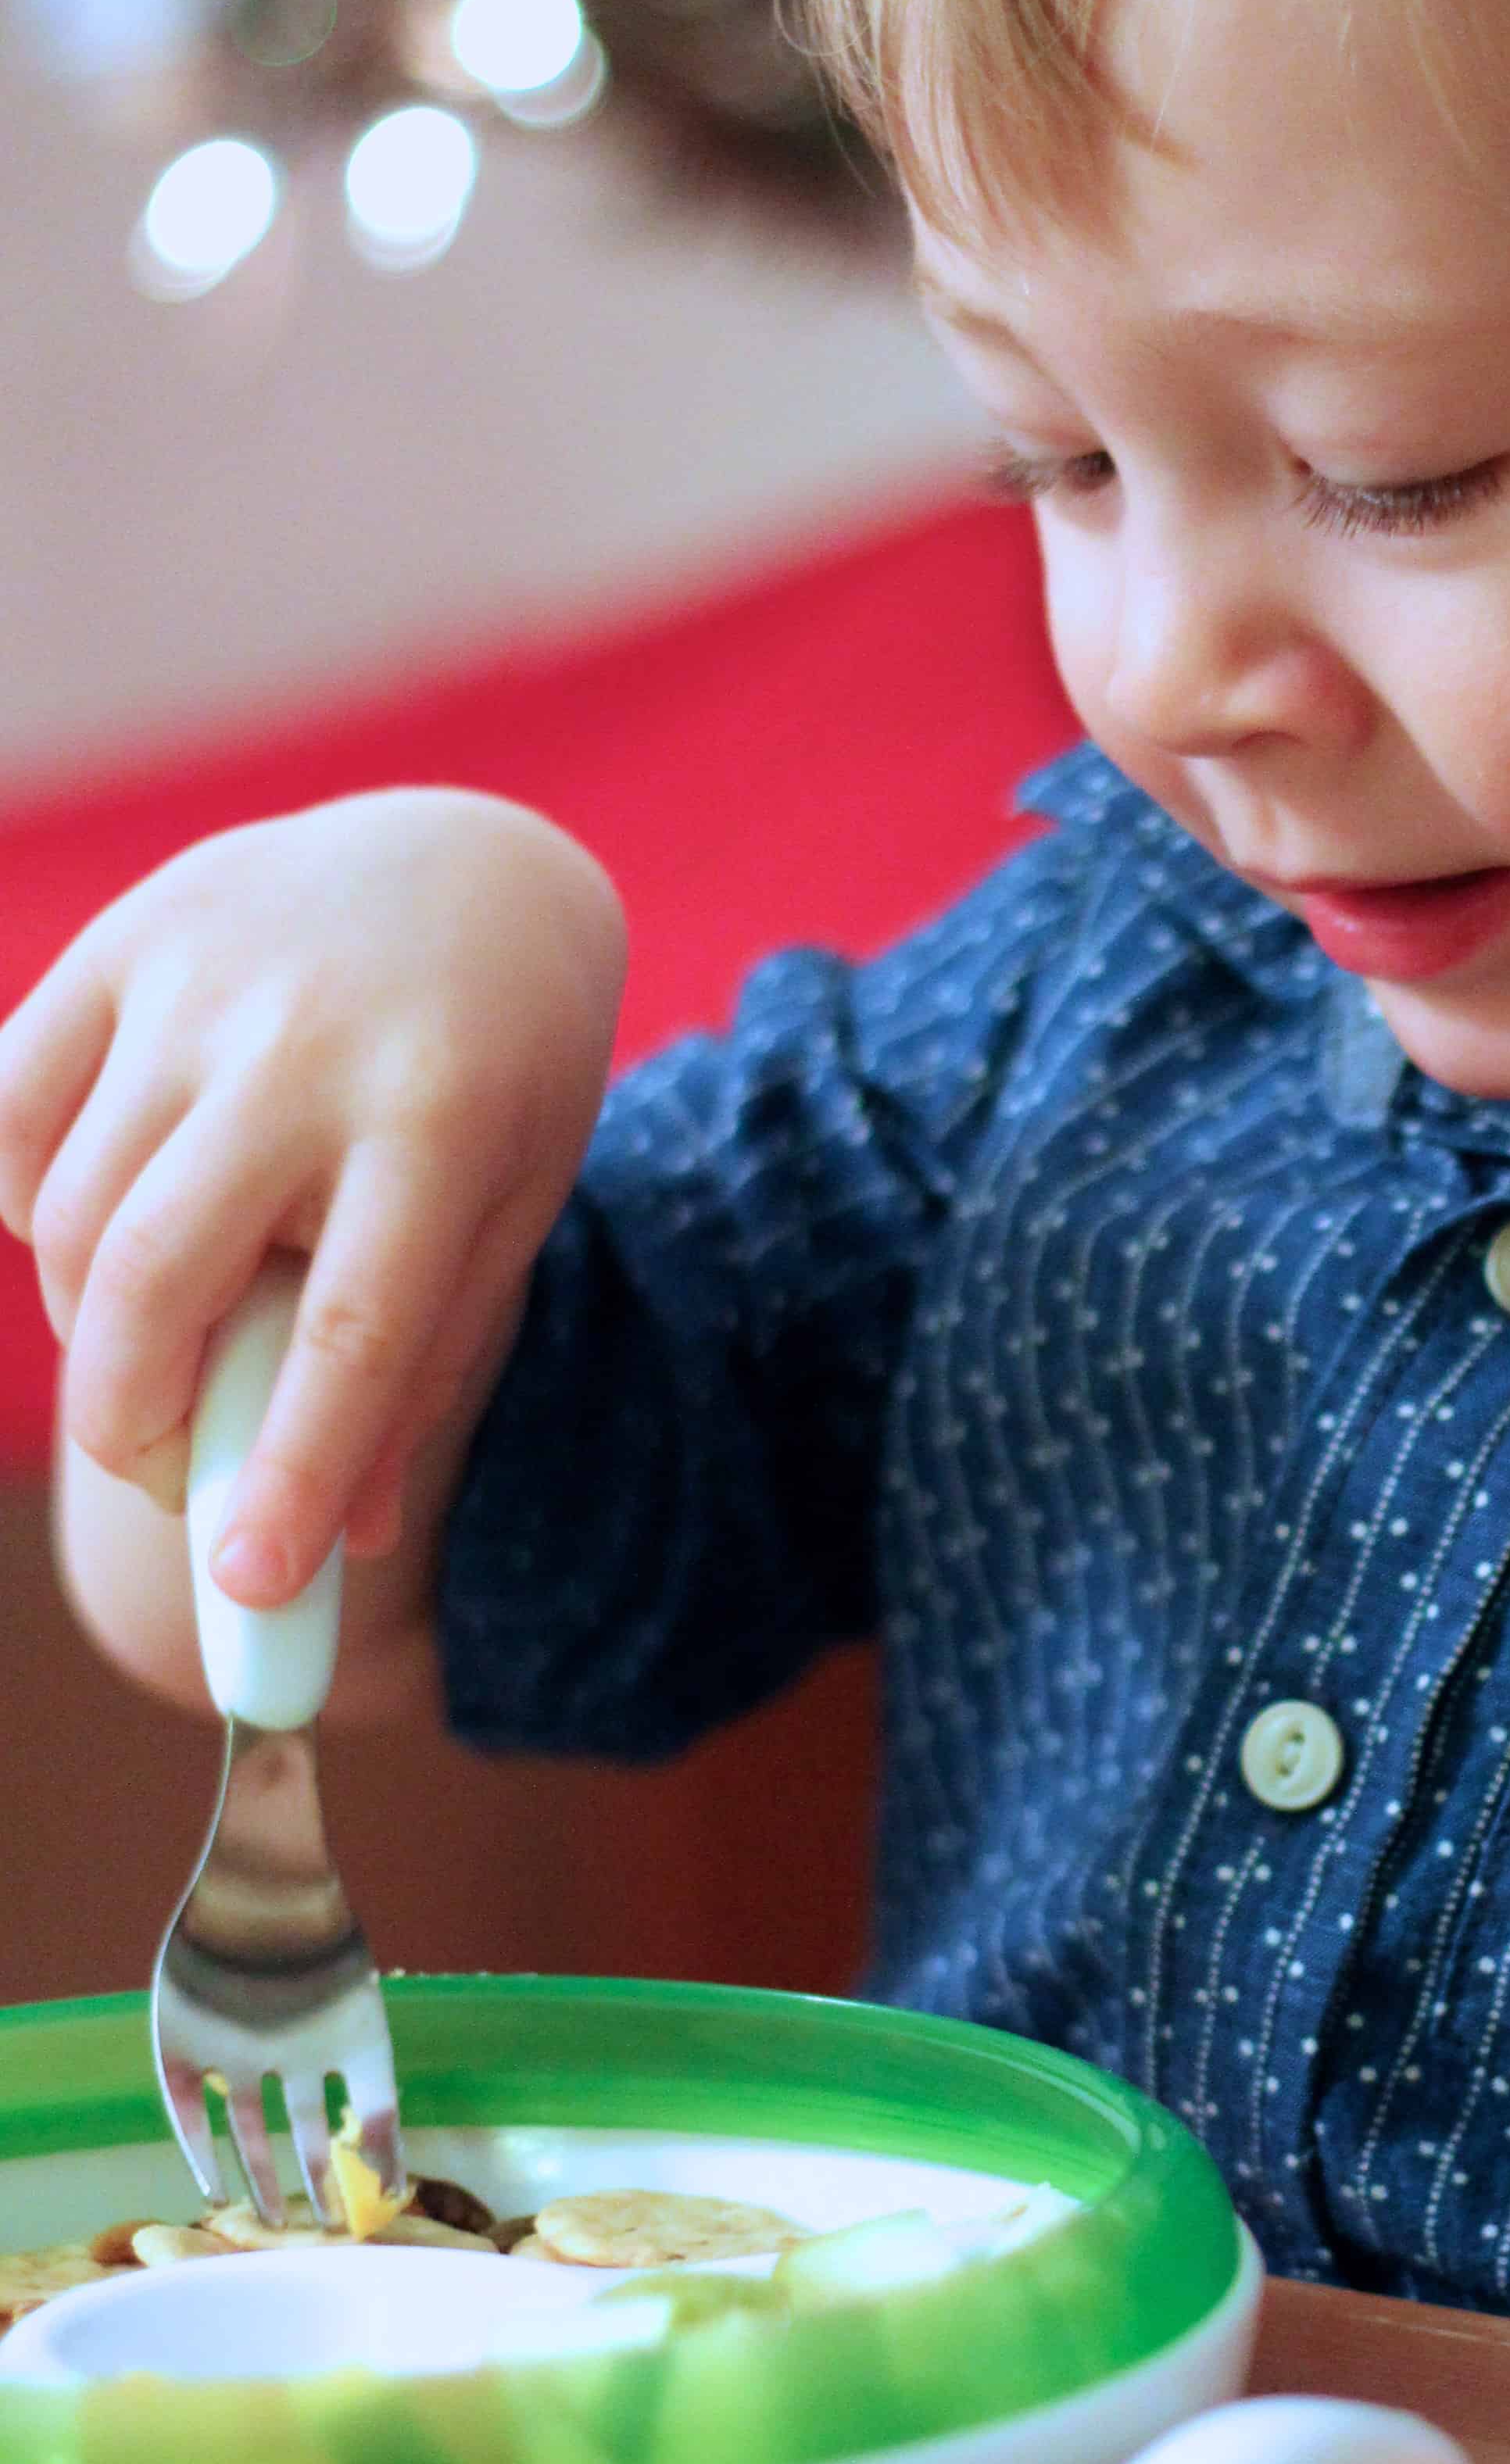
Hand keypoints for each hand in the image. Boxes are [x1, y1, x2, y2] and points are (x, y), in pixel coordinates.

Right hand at [0, 790, 623, 1602]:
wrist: (469, 876)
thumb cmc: (499, 1080)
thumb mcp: (505, 1218)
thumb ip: (420, 1368)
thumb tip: (331, 1541)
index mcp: (442, 1121)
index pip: (351, 1334)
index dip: (288, 1474)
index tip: (250, 1587)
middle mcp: (309, 1044)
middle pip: (158, 1279)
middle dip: (138, 1424)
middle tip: (170, 1476)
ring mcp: (199, 980)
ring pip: (72, 1219)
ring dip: (102, 1325)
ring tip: (176, 1332)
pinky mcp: (118, 944)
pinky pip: (15, 1120)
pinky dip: (39, 1203)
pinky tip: (121, 1211)